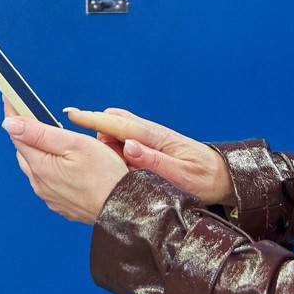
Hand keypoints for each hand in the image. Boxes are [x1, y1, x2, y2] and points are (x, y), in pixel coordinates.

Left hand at [2, 106, 128, 224]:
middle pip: (25, 151)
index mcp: (40, 167)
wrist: (124, 208)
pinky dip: (50, 168)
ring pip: (36, 167)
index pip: (17, 135)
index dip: (13, 114)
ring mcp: (50, 196)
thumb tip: (9, 124)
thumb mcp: (75, 144)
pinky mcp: (61, 204)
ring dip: (38, 152)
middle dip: (26, 133)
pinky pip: (48, 182)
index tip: (9, 98)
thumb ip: (40, 133)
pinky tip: (64, 164)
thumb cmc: (106, 174)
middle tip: (33, 114)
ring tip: (51, 138)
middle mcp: (40, 184)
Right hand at [64, 107, 235, 206]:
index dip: (93, 119)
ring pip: (116, 132)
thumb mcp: (180, 175)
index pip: (119, 124)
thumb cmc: (203, 177)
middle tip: (86, 155)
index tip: (72, 115)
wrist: (220, 176)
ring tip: (101, 165)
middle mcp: (149, 133)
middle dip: (95, 133)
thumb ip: (153, 161)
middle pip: (112, 123)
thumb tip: (128, 146)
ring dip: (104, 143)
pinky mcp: (148, 146)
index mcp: (155, 137)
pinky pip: (123, 140)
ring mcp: (148, 138)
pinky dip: (112, 147)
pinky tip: (111, 164)